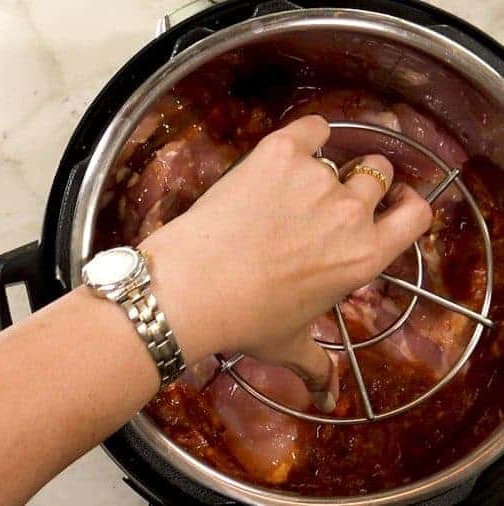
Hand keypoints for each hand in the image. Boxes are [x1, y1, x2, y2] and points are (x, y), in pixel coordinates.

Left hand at [140, 115, 431, 410]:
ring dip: (322, 166)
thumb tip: (329, 401)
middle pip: (377, 175)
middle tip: (328, 198)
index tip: (390, 204)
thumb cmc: (244, 320)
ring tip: (290, 185)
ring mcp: (316, 179)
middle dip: (361, 182)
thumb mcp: (288, 344)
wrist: (191, 286)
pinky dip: (306, 133)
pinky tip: (290, 147)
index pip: (416, 216)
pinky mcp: (279, 153)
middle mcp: (349, 213)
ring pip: (338, 156)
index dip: (405, 206)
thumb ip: (317, 368)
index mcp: (364, 257)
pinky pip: (310, 127)